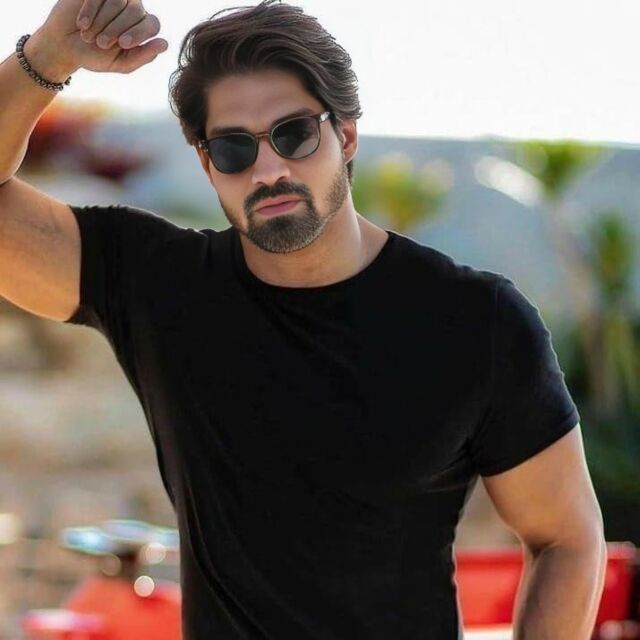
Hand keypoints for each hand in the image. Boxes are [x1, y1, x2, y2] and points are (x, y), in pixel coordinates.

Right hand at [36, 0, 167, 75]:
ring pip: (117, 1)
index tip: (122, 43)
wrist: (66, 46)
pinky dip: (90, 10)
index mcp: (142, 28)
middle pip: (135, 11)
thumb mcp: (121, 63)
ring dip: (102, 21)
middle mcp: (132, 9)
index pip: (152, 23)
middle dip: (117, 28)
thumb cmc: (96, 56)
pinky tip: (82, 24)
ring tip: (89, 36)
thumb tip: (165, 44)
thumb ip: (143, 56)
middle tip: (102, 43)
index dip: (139, 32)